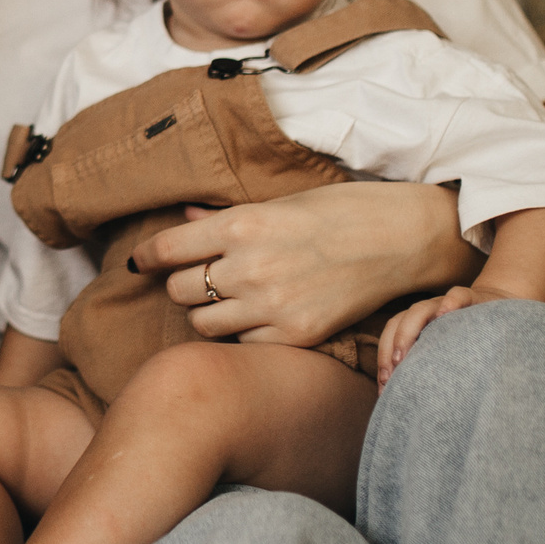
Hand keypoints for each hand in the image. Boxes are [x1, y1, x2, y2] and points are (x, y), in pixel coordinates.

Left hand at [129, 182, 478, 346]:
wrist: (403, 239)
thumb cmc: (342, 210)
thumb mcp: (281, 201)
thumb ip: (227, 217)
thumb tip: (184, 219)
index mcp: (243, 223)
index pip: (167, 248)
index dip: (146, 257)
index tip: (141, 262)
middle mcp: (250, 265)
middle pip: (179, 290)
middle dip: (183, 284)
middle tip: (199, 277)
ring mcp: (272, 304)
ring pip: (203, 323)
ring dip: (208, 312)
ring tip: (230, 298)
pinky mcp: (295, 334)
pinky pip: (243, 343)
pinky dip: (244, 333)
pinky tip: (262, 316)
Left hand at [377, 284, 512, 382]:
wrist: (499, 310)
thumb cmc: (469, 339)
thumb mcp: (446, 353)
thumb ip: (427, 366)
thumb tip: (405, 397)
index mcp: (417, 324)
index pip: (391, 336)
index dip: (383, 357)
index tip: (384, 384)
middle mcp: (427, 312)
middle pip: (399, 322)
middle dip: (391, 347)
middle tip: (391, 374)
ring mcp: (446, 304)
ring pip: (419, 309)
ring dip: (408, 330)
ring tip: (404, 354)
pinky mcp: (471, 298)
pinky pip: (458, 296)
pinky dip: (450, 303)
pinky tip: (446, 314)